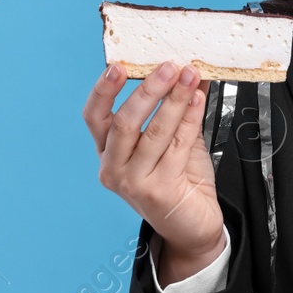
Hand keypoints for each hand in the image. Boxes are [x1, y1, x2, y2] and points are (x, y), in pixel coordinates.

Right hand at [84, 61, 225, 282]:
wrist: (193, 227)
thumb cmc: (180, 182)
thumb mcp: (175, 138)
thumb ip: (178, 107)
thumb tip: (190, 70)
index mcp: (109, 152)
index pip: (94, 117)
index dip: (103, 90)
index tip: (117, 65)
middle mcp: (114, 168)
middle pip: (123, 121)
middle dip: (148, 89)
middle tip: (169, 66)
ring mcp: (134, 182)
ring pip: (153, 132)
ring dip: (174, 100)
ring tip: (190, 76)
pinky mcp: (158, 191)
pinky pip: (177, 146)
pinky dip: (189, 119)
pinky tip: (198, 100)